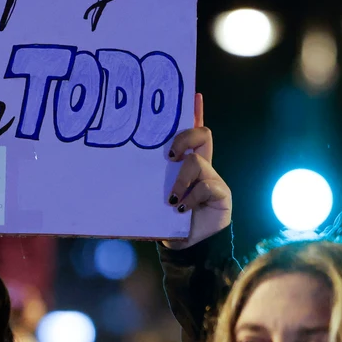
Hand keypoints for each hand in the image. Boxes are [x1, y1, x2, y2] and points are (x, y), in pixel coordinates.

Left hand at [162, 94, 231, 249]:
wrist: (185, 248)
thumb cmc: (166, 221)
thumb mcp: (153, 198)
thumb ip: (148, 182)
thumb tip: (119, 170)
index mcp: (186, 164)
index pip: (193, 133)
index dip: (195, 112)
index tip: (194, 93)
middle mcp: (203, 167)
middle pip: (202, 135)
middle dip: (185, 137)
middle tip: (169, 155)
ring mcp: (214, 179)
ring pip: (197, 163)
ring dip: (180, 181)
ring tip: (171, 200)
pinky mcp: (223, 195)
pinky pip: (207, 186)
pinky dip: (191, 198)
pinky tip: (181, 209)